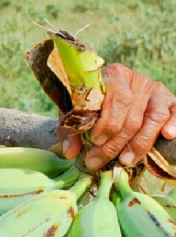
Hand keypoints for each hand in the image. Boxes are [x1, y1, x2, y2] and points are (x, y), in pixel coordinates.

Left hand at [58, 63, 175, 168]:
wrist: (108, 94)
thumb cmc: (89, 104)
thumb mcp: (74, 112)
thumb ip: (70, 130)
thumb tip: (70, 153)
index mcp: (112, 75)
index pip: (116, 99)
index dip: (107, 123)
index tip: (94, 141)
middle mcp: (136, 80)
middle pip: (132, 115)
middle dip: (116, 142)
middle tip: (101, 160)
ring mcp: (155, 90)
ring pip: (154, 118)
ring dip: (139, 143)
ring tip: (125, 161)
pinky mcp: (169, 100)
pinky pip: (175, 112)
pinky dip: (174, 123)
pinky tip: (167, 136)